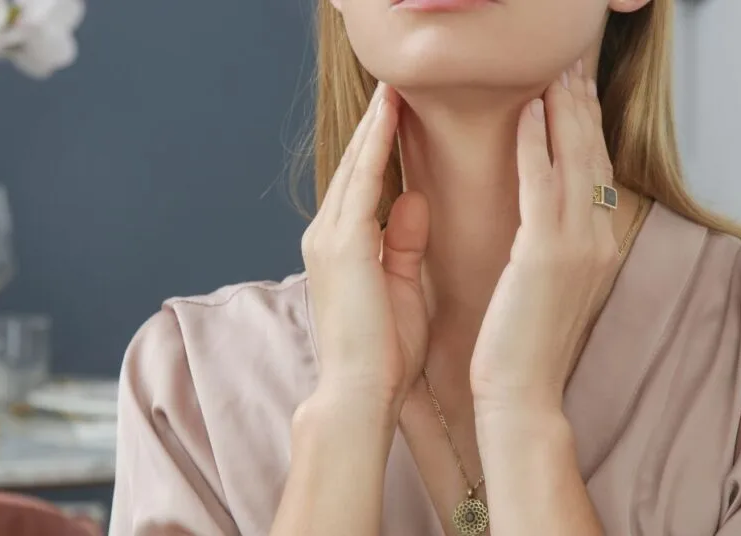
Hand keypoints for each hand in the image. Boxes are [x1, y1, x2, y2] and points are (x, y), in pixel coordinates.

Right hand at [302, 83, 429, 411]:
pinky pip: (361, 182)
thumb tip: (414, 198)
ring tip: (391, 89)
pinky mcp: (341, 244)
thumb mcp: (402, 286)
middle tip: (393, 88)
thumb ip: (404, 241)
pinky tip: (388, 116)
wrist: (360, 393)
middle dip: (374, 127)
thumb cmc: (385, 353)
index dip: (380, 149)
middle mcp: (326, 236)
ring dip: (374, 126)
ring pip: (355, 167)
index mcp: (342, 249)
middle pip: (355, 168)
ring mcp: (328, 238)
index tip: (400, 117)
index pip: (363, 186)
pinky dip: (375, 146)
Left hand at [469, 66, 619, 411]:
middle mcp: (598, 239)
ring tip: (555, 70)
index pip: (596, 169)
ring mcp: (577, 246)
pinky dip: (536, 144)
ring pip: (574, 160)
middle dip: (582, 104)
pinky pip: (541, 185)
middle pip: (593, 154)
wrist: (523, 393)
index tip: (576, 89)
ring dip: (564, 109)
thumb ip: (556, 245)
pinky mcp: (546, 255)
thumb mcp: (551, 285)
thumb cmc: (526, 343)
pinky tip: (528, 111)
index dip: (587, 125)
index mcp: (598, 245)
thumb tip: (546, 214)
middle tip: (572, 62)